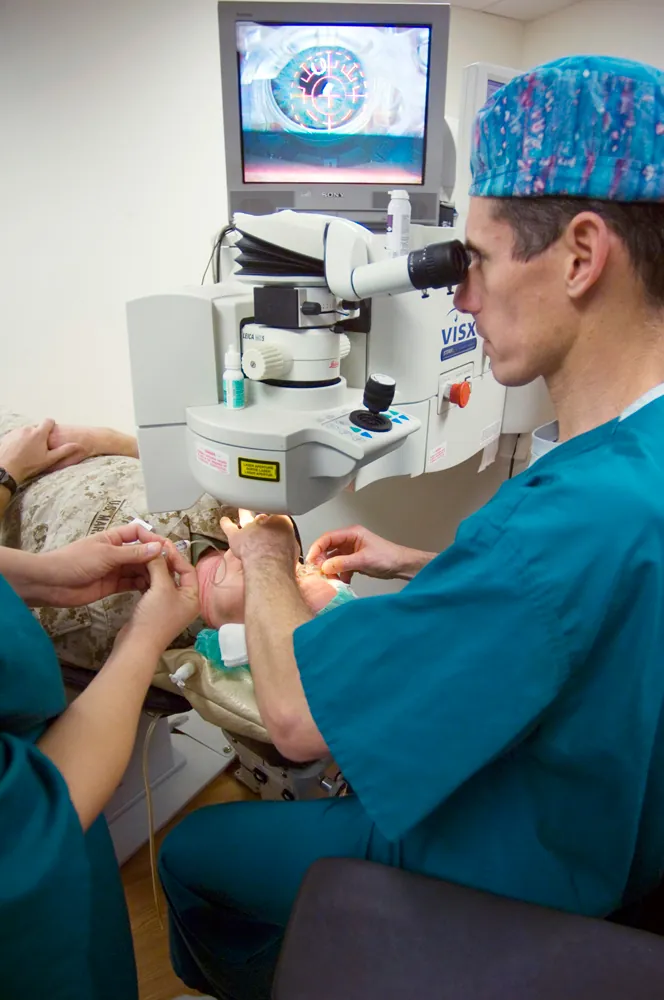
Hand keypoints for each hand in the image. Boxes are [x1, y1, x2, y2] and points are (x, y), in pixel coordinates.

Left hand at [0, 420, 82, 483]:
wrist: (6, 470)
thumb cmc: (29, 465)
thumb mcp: (49, 459)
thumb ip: (64, 450)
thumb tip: (78, 445)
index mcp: (39, 433)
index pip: (49, 421)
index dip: (51, 425)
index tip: (51, 433)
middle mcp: (27, 429)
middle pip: (36, 427)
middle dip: (39, 434)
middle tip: (39, 448)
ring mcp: (16, 432)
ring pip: (26, 431)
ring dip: (28, 437)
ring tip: (28, 451)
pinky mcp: (7, 436)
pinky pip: (16, 435)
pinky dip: (18, 440)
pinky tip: (19, 451)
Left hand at [35, 523, 164, 606]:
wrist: (52, 584)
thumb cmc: (75, 561)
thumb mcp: (107, 554)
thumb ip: (133, 553)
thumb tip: (157, 547)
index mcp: (113, 538)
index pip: (138, 533)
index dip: (152, 538)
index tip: (165, 549)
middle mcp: (116, 552)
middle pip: (141, 552)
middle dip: (154, 558)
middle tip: (170, 568)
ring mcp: (115, 569)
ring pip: (138, 569)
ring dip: (150, 573)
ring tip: (164, 580)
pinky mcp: (112, 586)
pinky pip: (131, 583)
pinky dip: (142, 585)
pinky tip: (153, 588)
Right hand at [117, 541, 199, 654]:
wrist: (136, 644)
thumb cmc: (155, 618)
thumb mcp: (161, 588)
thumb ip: (160, 566)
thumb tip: (158, 549)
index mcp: (193, 597)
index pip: (188, 569)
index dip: (176, 556)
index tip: (162, 544)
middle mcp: (184, 601)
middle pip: (176, 573)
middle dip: (164, 561)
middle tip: (152, 547)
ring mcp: (168, 605)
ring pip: (163, 580)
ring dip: (153, 568)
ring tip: (144, 556)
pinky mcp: (154, 608)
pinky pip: (152, 588)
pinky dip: (146, 578)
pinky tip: (138, 570)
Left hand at [220, 513, 299, 570]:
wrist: (269, 561)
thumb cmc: (283, 556)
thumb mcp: (294, 546)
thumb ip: (289, 542)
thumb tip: (288, 544)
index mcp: (281, 522)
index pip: (279, 517)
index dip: (278, 521)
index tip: (278, 526)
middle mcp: (264, 521)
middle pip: (263, 515)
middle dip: (263, 516)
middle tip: (263, 517)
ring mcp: (249, 527)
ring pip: (246, 517)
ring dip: (244, 514)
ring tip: (243, 510)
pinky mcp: (236, 536)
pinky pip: (229, 527)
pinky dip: (226, 523)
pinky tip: (224, 520)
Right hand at [306, 525, 410, 582]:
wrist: (401, 565)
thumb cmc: (387, 557)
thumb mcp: (363, 560)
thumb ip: (343, 563)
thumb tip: (324, 567)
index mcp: (351, 533)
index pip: (327, 538)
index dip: (316, 549)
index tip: (310, 562)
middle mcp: (349, 540)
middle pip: (328, 549)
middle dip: (322, 561)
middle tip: (319, 574)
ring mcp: (351, 551)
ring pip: (333, 559)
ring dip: (331, 570)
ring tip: (332, 580)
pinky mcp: (354, 561)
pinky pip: (340, 566)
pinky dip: (339, 574)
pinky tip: (342, 581)